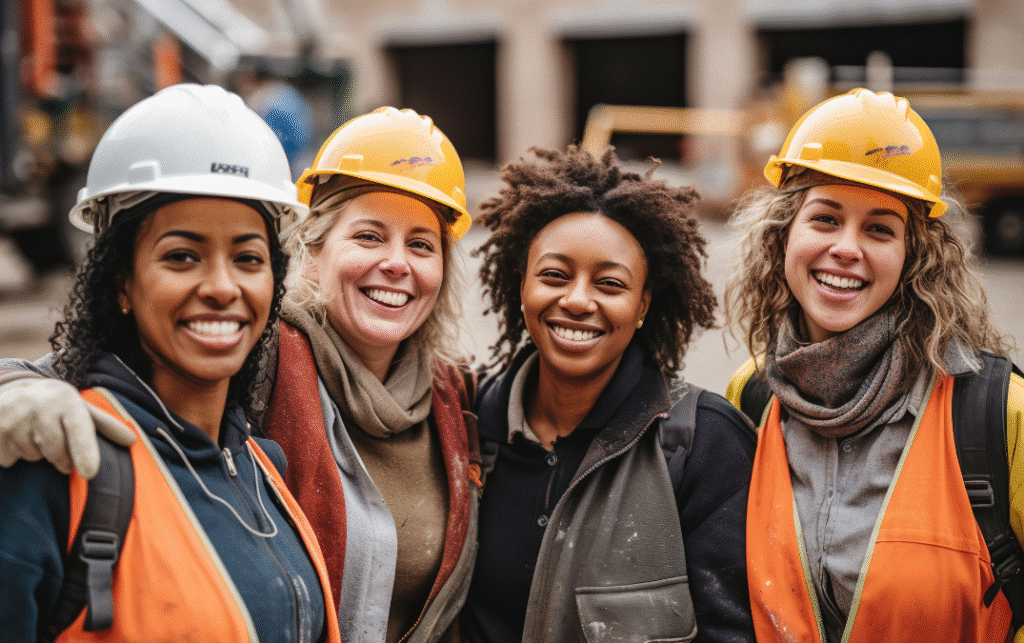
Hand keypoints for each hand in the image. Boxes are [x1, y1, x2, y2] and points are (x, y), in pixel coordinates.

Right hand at [0, 377, 135, 478]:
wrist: (12, 391)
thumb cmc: (55, 406)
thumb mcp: (80, 409)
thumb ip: (105, 425)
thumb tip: (132, 440)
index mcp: (66, 400)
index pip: (79, 428)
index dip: (84, 451)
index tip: (90, 473)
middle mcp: (39, 405)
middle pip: (56, 452)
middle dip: (60, 457)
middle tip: (56, 443)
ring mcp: (13, 418)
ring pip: (33, 457)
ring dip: (36, 454)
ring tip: (34, 434)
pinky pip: (10, 459)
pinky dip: (14, 455)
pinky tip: (14, 438)